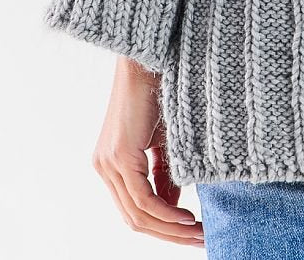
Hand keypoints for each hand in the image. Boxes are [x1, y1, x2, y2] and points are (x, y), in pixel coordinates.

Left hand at [91, 55, 204, 244]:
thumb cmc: (158, 93)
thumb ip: (165, 176)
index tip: (191, 234)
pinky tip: (186, 217)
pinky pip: (142, 198)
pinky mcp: (118, 157)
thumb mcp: (164, 143)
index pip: (135, 211)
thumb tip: (174, 208)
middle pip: (134, 219)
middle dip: (169, 235)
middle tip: (198, 241)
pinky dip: (165, 213)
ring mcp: (108, 164)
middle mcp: (105, 168)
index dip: (163, 229)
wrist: (147, 61)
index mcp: (112, 165)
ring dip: (170, 229)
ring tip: (197, 233)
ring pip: (137, 213)